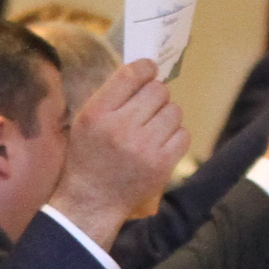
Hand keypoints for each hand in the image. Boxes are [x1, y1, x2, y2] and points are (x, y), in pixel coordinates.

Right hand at [45, 61, 186, 244]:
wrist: (92, 201)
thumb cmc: (89, 157)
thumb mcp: (85, 122)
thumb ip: (111, 97)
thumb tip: (146, 71)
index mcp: (97, 113)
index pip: (130, 75)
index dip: (146, 67)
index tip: (150, 70)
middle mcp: (120, 127)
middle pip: (158, 90)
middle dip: (156, 96)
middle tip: (148, 109)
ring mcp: (143, 147)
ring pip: (174, 111)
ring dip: (167, 117)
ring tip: (153, 129)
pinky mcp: (161, 164)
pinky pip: (183, 134)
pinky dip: (175, 136)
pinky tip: (161, 144)